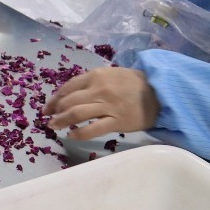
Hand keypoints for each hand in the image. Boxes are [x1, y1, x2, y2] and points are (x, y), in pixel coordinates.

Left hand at [43, 67, 159, 138]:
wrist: (160, 93)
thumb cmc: (135, 83)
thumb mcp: (111, 74)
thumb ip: (92, 81)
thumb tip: (70, 94)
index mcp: (96, 76)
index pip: (68, 87)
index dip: (55, 98)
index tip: (48, 106)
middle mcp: (99, 90)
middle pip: (69, 101)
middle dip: (54, 110)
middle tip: (48, 118)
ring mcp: (108, 106)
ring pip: (77, 114)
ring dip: (61, 121)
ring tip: (53, 126)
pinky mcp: (117, 121)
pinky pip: (92, 129)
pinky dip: (79, 133)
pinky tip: (71, 135)